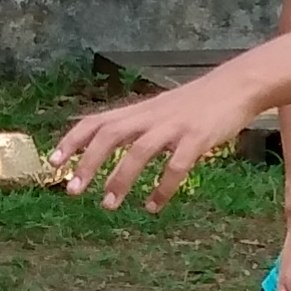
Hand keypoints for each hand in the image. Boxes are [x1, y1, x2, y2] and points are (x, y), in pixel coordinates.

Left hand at [52, 72, 252, 211]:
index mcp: (139, 111)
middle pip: (110, 135)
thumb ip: (136, 126)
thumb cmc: (197, 103)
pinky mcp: (197, 138)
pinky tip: (153, 206)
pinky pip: (176, 166)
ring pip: (139, 151)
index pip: (96, 121)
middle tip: (72, 191)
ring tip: (109, 205)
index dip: (72, 141)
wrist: (238, 85)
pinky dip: (162, 187)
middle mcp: (151, 116)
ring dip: (120, 179)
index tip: (52, 162)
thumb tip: (108, 145)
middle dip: (87, 163)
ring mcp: (174, 127)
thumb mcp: (160, 110)